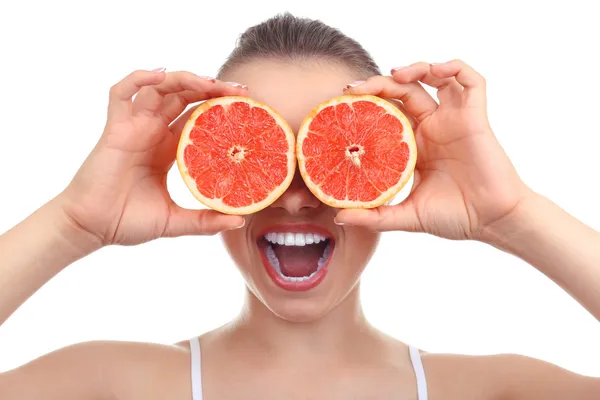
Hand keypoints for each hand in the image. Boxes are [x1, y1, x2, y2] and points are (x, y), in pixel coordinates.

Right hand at [58, 69, 246, 246]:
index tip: (245, 106)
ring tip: (210, 82)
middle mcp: (153, 132)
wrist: (92, 228)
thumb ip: (205, 221)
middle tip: (238, 90)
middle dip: (211, 88)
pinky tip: (160, 76)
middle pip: (184, 97)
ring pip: (159, 89)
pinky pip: (121, 93)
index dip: (220, 108)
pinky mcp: (115, 128)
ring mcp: (134, 127)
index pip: (198, 117)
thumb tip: (239, 220)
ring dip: (184, 79)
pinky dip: (138, 79)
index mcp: (169, 149)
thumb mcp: (175, 221)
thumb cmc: (127, 222)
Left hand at [334, 60, 531, 239]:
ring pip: (435, 78)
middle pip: (404, 91)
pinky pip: (471, 81)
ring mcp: (454, 120)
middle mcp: (433, 128)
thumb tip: (339, 216)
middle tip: (356, 88)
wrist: (492, 222)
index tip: (344, 102)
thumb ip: (375, 217)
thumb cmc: (455, 217)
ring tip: (394, 74)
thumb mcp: (407, 216)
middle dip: (380, 84)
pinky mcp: (476, 117)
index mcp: (414, 146)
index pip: (387, 112)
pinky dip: (455, 68)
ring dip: (415, 68)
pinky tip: (436, 70)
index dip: (368, 103)